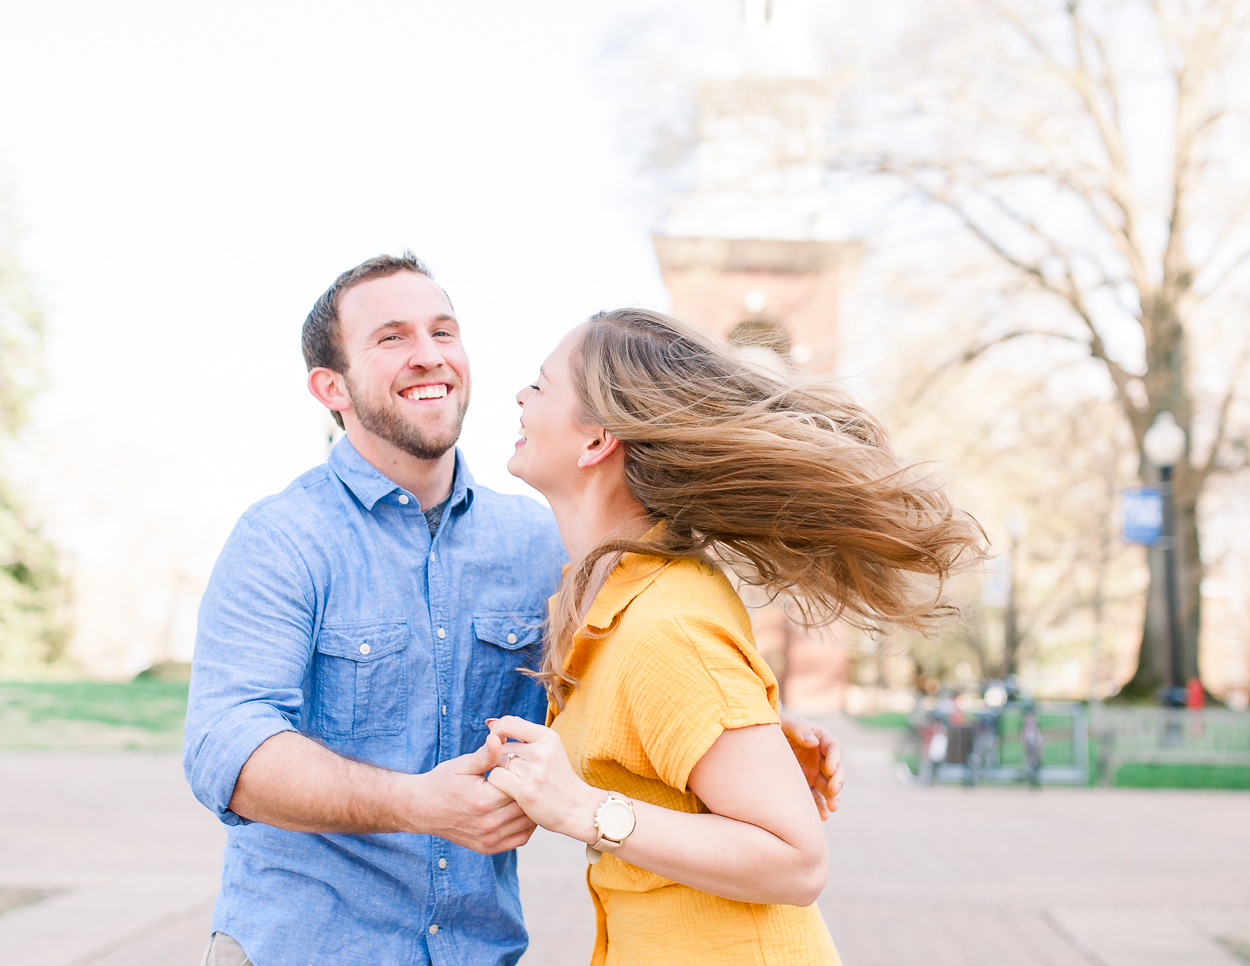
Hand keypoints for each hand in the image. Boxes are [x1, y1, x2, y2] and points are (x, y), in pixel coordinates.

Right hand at [405, 737, 537, 852]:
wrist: (421, 809)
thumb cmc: (442, 782)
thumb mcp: (462, 765)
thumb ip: (485, 754)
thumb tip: (498, 737)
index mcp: (483, 800)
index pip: (520, 785)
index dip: (524, 773)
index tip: (525, 765)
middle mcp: (488, 823)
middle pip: (525, 805)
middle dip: (530, 790)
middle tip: (534, 777)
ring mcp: (489, 838)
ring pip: (526, 822)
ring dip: (531, 807)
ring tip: (531, 792)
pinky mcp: (488, 848)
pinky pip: (520, 838)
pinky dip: (526, 825)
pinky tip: (523, 810)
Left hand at [483, 716, 602, 843]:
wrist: (578, 808)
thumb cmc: (557, 778)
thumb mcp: (548, 749)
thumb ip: (521, 734)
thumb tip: (490, 723)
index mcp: (547, 736)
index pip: (507, 723)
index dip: (497, 732)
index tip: (498, 745)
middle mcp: (541, 750)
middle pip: (501, 747)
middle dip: (501, 759)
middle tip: (518, 773)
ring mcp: (534, 770)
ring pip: (497, 763)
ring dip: (500, 773)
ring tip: (518, 782)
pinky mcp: (525, 789)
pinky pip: (495, 777)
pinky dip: (497, 784)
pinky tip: (510, 791)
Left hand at [779, 712, 844, 818]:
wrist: (759, 738)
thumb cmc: (775, 724)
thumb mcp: (786, 723)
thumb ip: (799, 729)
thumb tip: (814, 742)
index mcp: (820, 739)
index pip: (833, 748)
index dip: (835, 759)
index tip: (830, 770)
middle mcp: (820, 757)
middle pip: (835, 770)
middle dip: (837, 781)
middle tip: (834, 790)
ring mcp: (813, 772)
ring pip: (827, 787)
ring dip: (832, 798)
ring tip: (832, 808)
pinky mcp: (804, 785)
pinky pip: (814, 797)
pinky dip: (819, 807)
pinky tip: (821, 816)